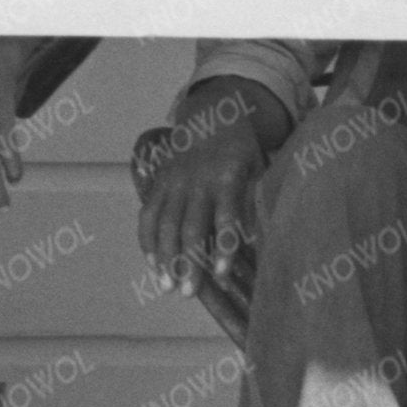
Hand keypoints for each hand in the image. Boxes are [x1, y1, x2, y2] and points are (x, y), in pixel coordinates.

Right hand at [138, 92, 272, 293]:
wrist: (212, 113)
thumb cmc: (241, 150)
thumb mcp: (258, 168)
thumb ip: (255, 201)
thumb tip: (259, 244)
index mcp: (227, 176)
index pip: (225, 216)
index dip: (223, 247)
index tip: (221, 275)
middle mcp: (197, 180)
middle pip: (190, 227)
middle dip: (187, 262)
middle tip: (188, 293)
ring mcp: (175, 181)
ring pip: (165, 224)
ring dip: (164, 257)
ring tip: (167, 286)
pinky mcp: (159, 181)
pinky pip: (148, 213)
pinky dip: (147, 239)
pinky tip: (152, 263)